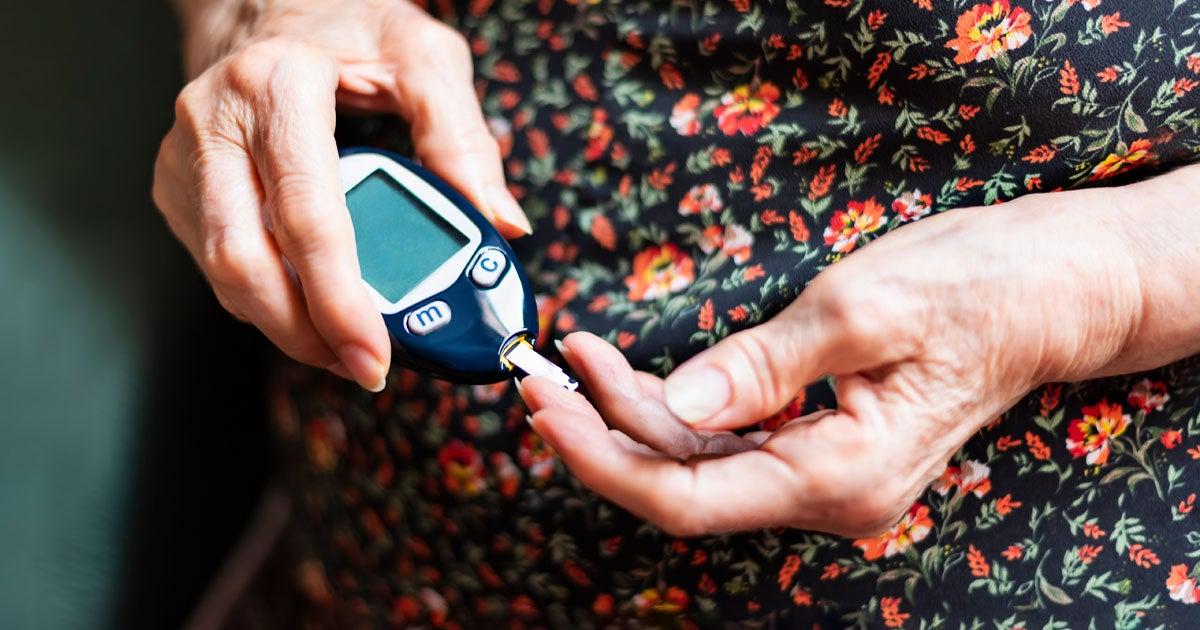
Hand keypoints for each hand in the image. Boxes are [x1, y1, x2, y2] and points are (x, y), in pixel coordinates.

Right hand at [153, 0, 529, 389]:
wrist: (265, 7)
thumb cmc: (348, 27)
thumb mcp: (424, 58)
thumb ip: (464, 138)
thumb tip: (500, 224)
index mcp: (278, 85)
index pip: (307, 214)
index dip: (339, 298)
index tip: (376, 353)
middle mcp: (215, 120)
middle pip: (246, 261)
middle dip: (306, 333)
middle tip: (365, 367)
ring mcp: (184, 156)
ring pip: (223, 275)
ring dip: (286, 327)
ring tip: (347, 348)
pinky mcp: (176, 184)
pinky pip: (216, 264)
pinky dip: (266, 302)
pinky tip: (311, 312)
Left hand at [519, 183, 1172, 537]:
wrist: (1044, 291)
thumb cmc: (974, 291)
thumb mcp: (863, 311)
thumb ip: (763, 366)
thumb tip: (677, 402)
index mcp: (838, 476)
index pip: (688, 497)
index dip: (604, 458)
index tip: (546, 406)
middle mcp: (826, 492)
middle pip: (682, 484)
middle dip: (602, 431)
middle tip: (540, 373)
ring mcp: (822, 471)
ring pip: (698, 461)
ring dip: (630, 414)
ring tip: (576, 357)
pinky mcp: (817, 441)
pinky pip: (725, 439)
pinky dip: (672, 406)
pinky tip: (630, 369)